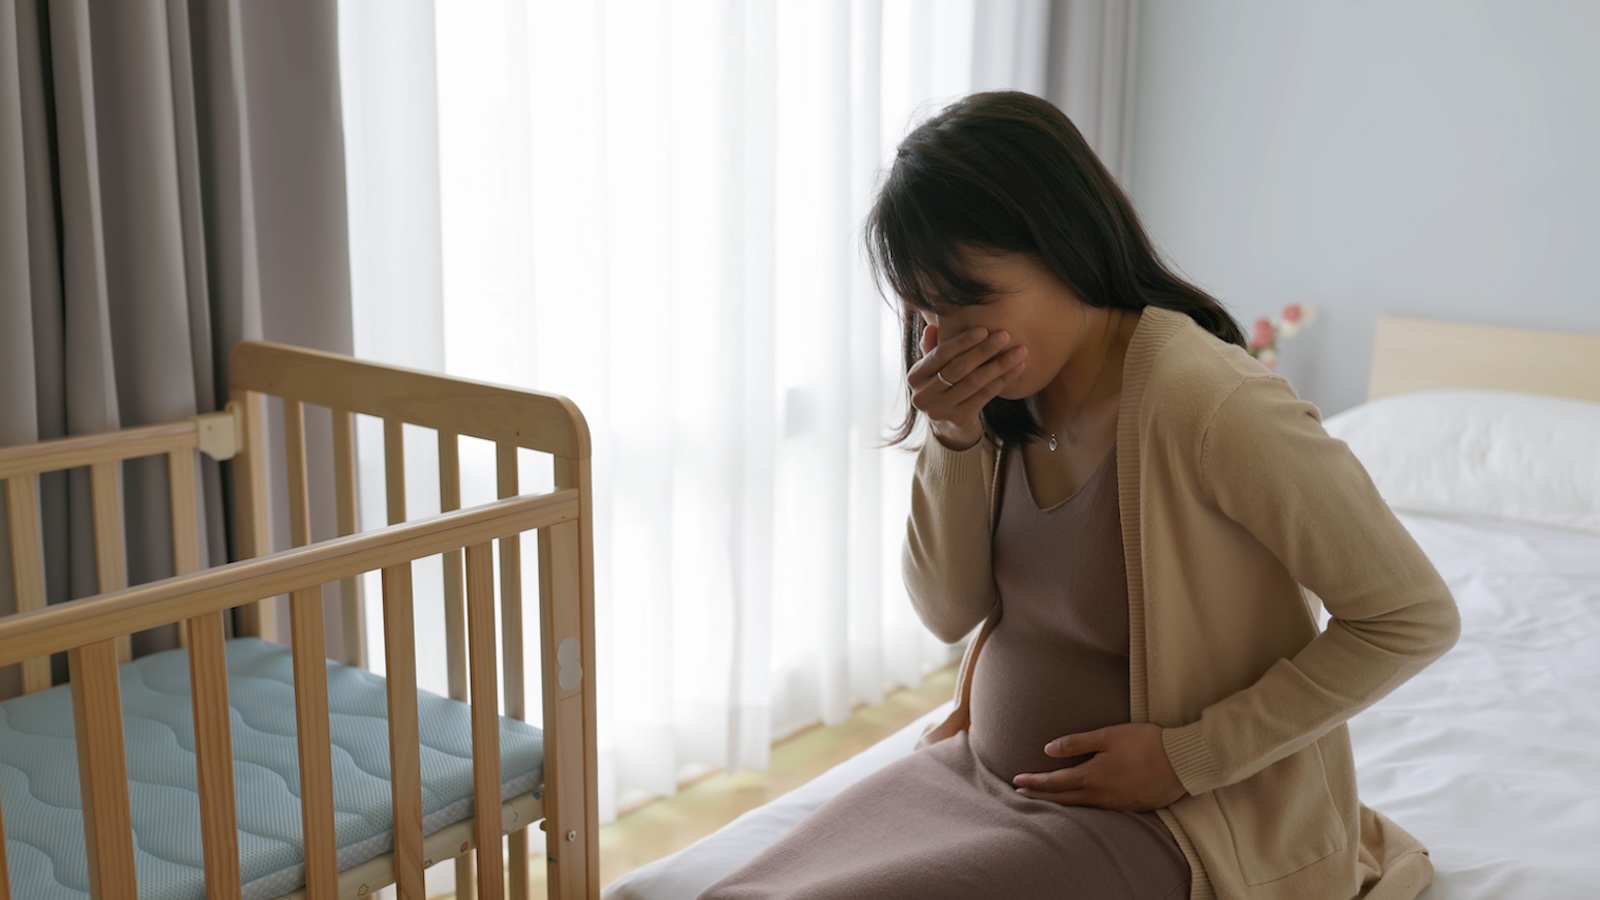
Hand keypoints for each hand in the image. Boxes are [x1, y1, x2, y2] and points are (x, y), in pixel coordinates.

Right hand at [909, 323, 1026, 450]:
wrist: (949, 428)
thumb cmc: (944, 388)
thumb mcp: (933, 369)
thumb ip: (932, 348)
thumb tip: (932, 327)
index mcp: (915, 376)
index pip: (940, 354)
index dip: (963, 341)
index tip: (984, 329)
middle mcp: (923, 394)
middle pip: (958, 368)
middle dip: (984, 350)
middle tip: (1005, 336)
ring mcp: (940, 409)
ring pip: (974, 382)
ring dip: (999, 364)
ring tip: (1019, 351)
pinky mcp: (959, 419)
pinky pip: (985, 395)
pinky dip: (1003, 380)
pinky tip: (1018, 369)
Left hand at [1010, 724, 1186, 812]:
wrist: (1183, 762)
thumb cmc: (1146, 743)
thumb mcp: (1108, 736)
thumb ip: (1076, 743)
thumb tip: (1048, 749)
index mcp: (1092, 777)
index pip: (1054, 783)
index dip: (1034, 782)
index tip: (1016, 781)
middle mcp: (1100, 796)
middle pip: (1062, 800)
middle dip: (1040, 796)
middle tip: (1021, 795)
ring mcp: (1116, 805)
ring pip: (1080, 808)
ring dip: (1059, 804)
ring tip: (1045, 800)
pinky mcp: (1130, 808)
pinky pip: (1098, 811)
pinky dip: (1082, 807)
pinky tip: (1080, 803)